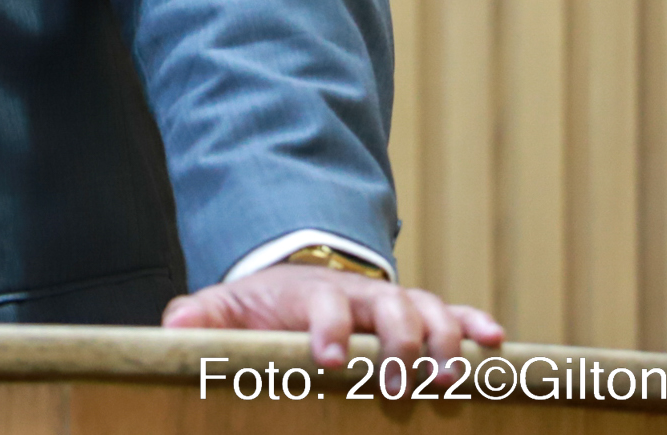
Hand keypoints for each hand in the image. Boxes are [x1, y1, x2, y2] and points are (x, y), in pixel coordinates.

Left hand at [163, 262, 505, 374]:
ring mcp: (397, 303)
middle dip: (400, 346)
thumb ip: (201, 317)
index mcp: (314, 296)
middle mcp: (362, 296)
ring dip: (444, 343)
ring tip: (448, 380)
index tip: (329, 360)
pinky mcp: (423, 314)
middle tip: (401, 387)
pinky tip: (495, 344)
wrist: (300, 279)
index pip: (324, 306)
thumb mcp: (230, 308)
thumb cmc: (266, 305)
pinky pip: (457, 313)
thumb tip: (171, 330)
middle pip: (391, 309)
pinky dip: (477, 324)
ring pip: (430, 311)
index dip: (329, 330)